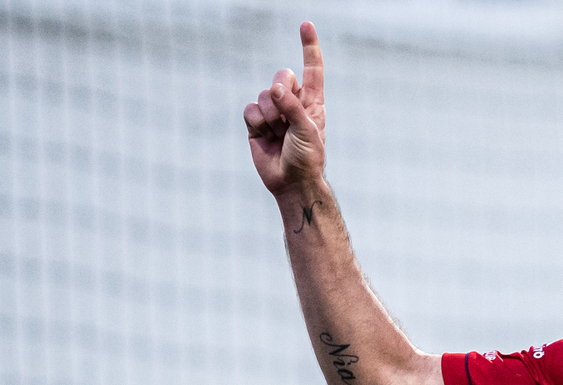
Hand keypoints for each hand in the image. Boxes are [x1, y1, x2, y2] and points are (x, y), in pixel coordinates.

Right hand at [244, 22, 326, 196]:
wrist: (291, 182)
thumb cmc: (308, 158)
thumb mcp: (307, 130)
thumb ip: (293, 107)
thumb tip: (276, 88)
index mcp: (312, 102)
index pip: (312, 70)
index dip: (309, 47)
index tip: (306, 25)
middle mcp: (293, 103)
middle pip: (281, 76)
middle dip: (282, 92)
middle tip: (287, 117)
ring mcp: (274, 113)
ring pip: (264, 95)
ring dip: (271, 115)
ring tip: (279, 134)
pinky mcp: (256, 124)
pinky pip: (250, 109)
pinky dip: (257, 122)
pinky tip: (265, 136)